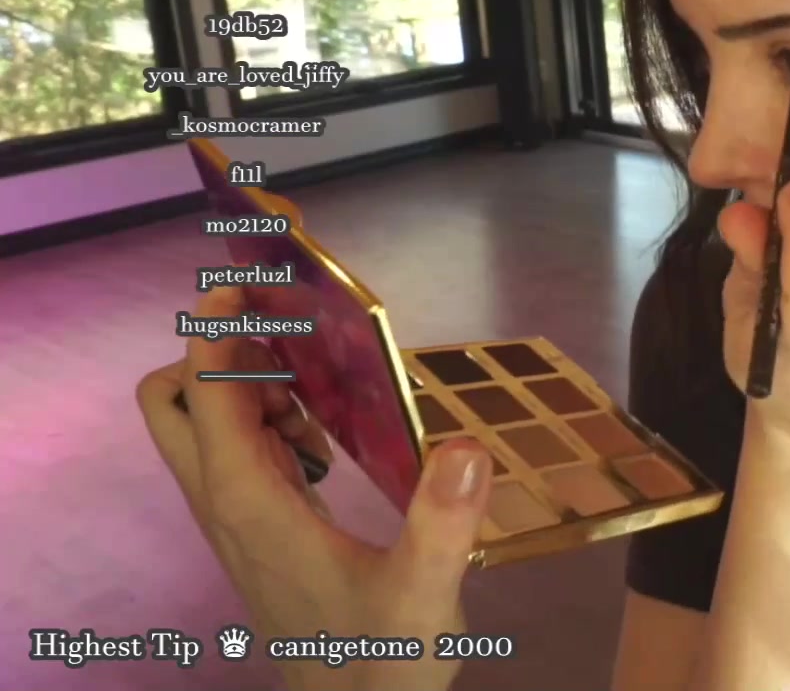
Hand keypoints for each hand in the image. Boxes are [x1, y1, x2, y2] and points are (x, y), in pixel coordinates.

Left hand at [137, 288, 491, 690]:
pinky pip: (234, 456)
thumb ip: (443, 520)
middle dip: (216, 354)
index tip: (251, 286)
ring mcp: (236, 523)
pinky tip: (328, 445)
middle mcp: (228, 506)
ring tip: (321, 393)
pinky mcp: (256, 535)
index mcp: (253, 506)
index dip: (217, 333)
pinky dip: (264, 425)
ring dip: (244, 389)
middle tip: (289, 338)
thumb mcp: (425, 591)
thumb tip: (466, 441)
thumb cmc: (385, 661)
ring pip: (200, 429)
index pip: (208, 397)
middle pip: (172, 405)